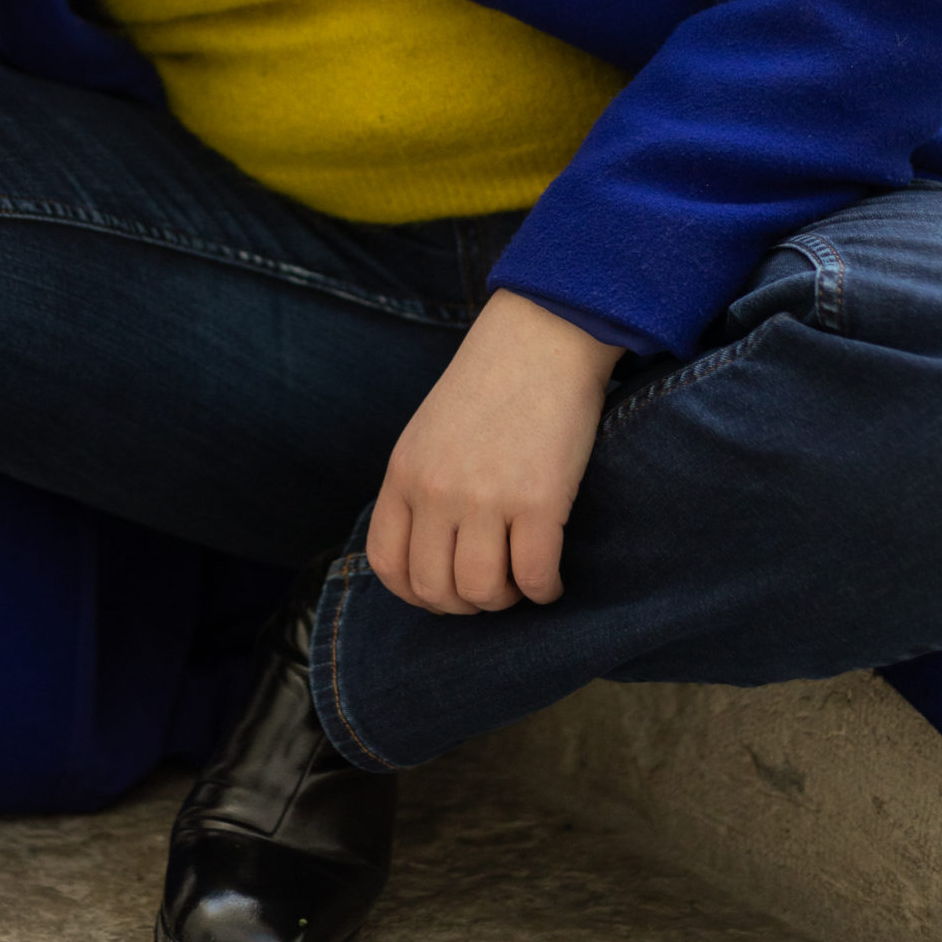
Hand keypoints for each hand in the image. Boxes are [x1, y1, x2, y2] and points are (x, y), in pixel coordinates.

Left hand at [367, 289, 622, 615]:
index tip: (446, 591)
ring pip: (482, 593)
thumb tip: (429, 552)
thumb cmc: (491, 383)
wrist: (542, 335)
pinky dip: (546, 591)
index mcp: (404, 473)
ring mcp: (485, 497)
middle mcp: (436, 490)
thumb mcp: (430, 432)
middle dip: (465, 605)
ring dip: (506, 600)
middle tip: (492, 588)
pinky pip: (535, 578)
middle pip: (435, 590)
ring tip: (521, 582)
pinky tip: (553, 579)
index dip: (417, 594)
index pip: (387, 565)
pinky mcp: (538, 500)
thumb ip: (420, 486)